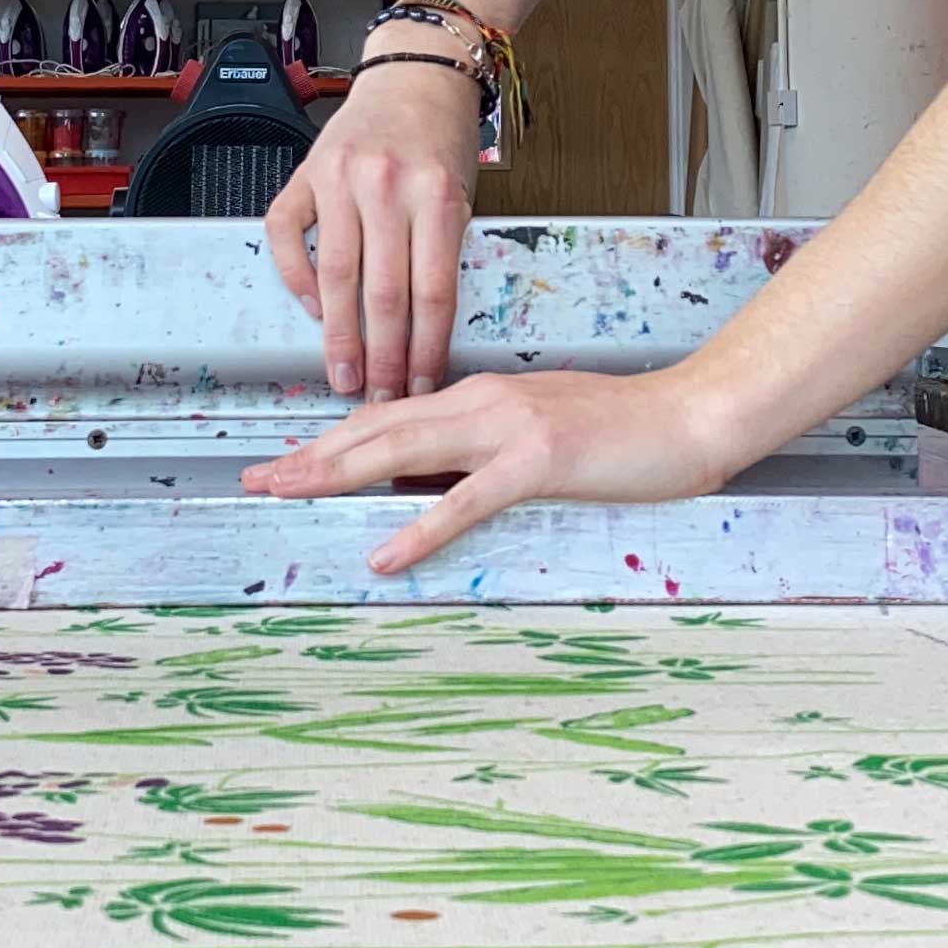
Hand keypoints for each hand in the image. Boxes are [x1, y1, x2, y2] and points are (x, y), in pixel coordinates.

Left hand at [240, 366, 726, 574]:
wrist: (689, 417)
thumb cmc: (623, 431)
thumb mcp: (540, 434)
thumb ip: (487, 449)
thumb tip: (435, 482)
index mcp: (483, 394)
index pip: (389, 416)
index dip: (331, 439)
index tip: (286, 461)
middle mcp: (484, 401)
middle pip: (378, 429)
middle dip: (313, 454)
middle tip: (258, 478)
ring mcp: (510, 428)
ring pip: (405, 450)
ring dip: (340, 473)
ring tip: (290, 494)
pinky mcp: (539, 462)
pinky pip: (466, 500)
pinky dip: (420, 527)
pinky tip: (386, 552)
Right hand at [265, 50, 480, 402]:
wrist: (416, 75)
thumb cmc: (442, 138)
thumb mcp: (462, 194)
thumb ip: (442, 252)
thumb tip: (424, 334)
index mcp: (438, 195)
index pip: (433, 293)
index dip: (426, 349)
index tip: (421, 385)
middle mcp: (388, 187)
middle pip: (384, 294)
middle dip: (383, 358)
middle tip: (379, 396)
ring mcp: (340, 179)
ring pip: (335, 276)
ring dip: (338, 336)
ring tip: (344, 373)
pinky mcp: (305, 173)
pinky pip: (288, 237)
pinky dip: (296, 278)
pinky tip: (311, 308)